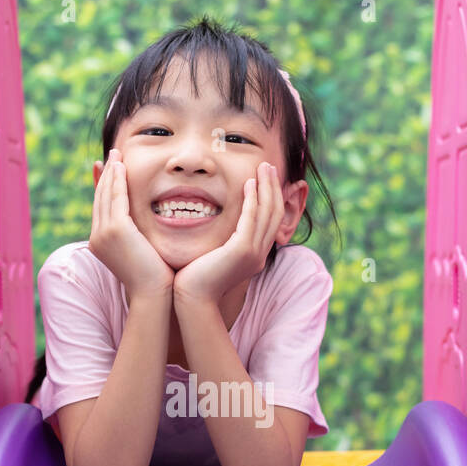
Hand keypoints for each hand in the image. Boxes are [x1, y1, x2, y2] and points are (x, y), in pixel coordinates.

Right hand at [88, 149, 174, 297]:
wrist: (153, 295)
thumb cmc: (154, 278)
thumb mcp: (141, 252)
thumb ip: (137, 236)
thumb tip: (142, 227)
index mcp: (100, 242)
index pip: (103, 207)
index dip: (106, 185)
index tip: (114, 168)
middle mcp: (97, 237)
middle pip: (101, 197)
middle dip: (107, 173)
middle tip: (114, 154)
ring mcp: (103, 233)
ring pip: (106, 194)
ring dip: (112, 171)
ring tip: (117, 154)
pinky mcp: (115, 229)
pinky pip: (116, 197)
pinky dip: (118, 180)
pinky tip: (123, 166)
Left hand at [173, 162, 286, 306]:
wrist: (192, 298)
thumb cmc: (195, 278)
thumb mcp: (215, 256)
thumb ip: (222, 241)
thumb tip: (217, 227)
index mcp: (255, 256)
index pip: (270, 222)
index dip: (271, 198)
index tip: (265, 179)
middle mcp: (259, 255)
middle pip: (274, 214)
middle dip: (273, 188)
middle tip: (269, 167)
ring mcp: (254, 254)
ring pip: (267, 213)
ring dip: (266, 187)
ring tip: (263, 167)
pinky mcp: (243, 251)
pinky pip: (252, 218)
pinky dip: (253, 199)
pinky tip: (248, 183)